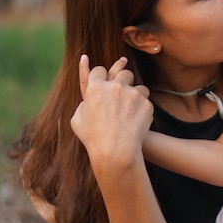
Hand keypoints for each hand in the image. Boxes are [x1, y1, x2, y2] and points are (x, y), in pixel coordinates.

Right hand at [70, 55, 152, 170]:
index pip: (99, 70)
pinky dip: (142, 107)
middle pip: (123, 73)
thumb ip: (83, 105)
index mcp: (95, 88)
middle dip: (122, 80)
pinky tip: (136, 119)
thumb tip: (89, 100)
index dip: (100, 75)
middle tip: (122, 90)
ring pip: (138, 85)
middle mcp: (115, 87)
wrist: (115, 151)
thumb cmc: (93, 139)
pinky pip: (146, 100)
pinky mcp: (146, 103)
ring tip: (131, 107)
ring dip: (135, 93)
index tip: (103, 79)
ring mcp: (132, 94)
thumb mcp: (77, 121)